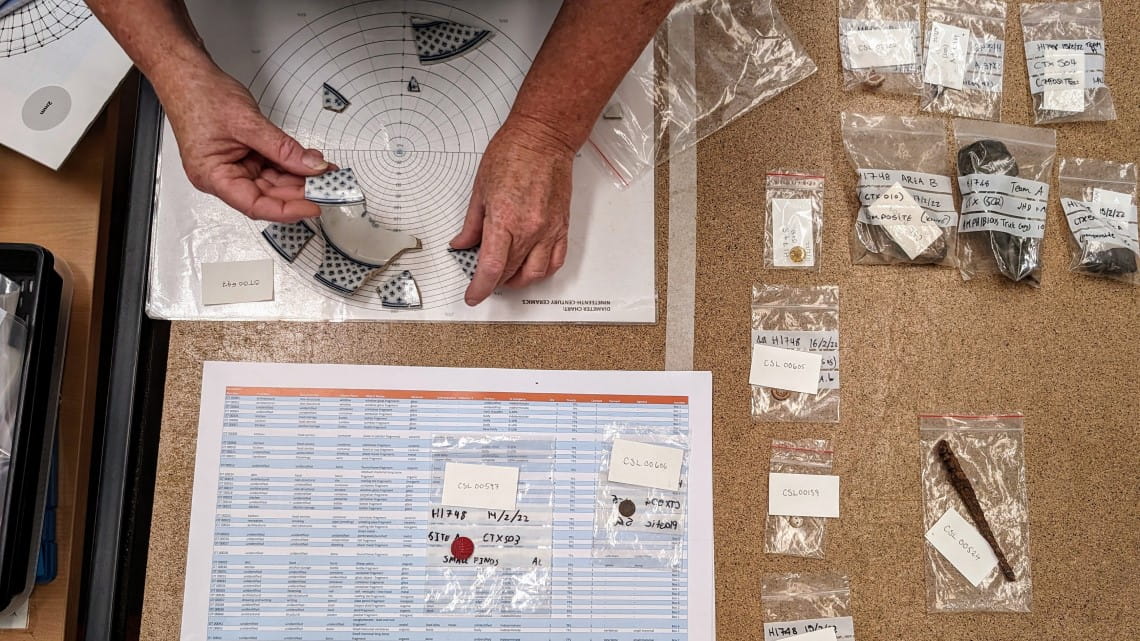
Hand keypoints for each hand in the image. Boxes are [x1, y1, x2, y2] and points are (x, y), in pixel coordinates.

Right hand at [161, 65, 330, 220]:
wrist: (185, 72)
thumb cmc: (198, 94)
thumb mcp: (248, 123)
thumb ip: (283, 149)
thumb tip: (311, 166)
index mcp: (212, 176)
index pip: (255, 205)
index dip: (288, 209)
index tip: (313, 206)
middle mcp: (221, 176)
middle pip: (267, 194)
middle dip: (299, 191)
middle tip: (327, 185)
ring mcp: (232, 166)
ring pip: (272, 181)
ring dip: (298, 178)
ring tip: (323, 172)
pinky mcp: (241, 156)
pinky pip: (270, 166)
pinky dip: (289, 164)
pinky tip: (308, 161)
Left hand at [450, 117, 573, 305]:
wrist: (544, 139)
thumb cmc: (513, 154)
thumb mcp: (480, 190)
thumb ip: (472, 224)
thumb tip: (462, 244)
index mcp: (505, 220)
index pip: (491, 268)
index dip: (480, 288)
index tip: (473, 295)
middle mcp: (530, 229)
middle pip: (510, 273)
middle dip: (494, 282)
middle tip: (482, 278)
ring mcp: (549, 230)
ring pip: (535, 274)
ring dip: (517, 281)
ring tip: (505, 276)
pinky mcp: (562, 227)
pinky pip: (555, 261)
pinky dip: (541, 271)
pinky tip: (531, 268)